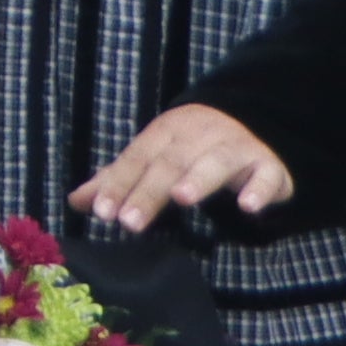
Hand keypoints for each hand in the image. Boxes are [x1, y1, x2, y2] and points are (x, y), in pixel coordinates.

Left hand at [74, 100, 293, 228]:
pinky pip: (265, 176)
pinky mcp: (268, 166)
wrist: (252, 124)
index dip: (118, 184)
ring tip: (181, 199)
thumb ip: (118, 179)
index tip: (101, 213)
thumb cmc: (192, 149)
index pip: (137, 159)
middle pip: (170, 163)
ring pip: (216, 161)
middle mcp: (198, 135)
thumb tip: (77, 201)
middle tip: (129, 222)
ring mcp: (236, 148)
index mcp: (165, 133)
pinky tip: (248, 207)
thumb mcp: (153, 158)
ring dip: (198, 179)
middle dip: (148, 192)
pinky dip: (259, 190)